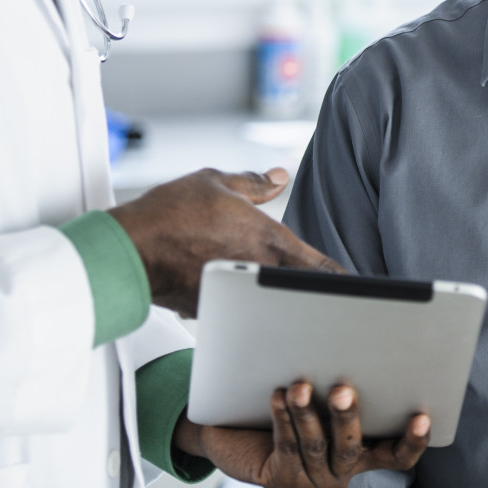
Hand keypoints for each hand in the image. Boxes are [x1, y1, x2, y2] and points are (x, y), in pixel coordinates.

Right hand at [107, 167, 341, 316]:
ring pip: (269, 302)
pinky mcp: (214, 310)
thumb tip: (279, 176)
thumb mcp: (215, 182)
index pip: (322, 267)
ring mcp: (238, 295)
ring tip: (281, 297)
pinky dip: (241, 303)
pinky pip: (238, 309)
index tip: (357, 288)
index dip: (343, 280)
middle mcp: (258, 270)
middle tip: (330, 299)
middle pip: (301, 290)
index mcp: (269, 239)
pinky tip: (231, 293)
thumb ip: (254, 183)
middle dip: (313, 292)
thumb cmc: (169, 214)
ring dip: (276, 300)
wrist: (129, 250)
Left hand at [174, 381, 429, 487]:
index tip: (421, 416)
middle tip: (342, 390)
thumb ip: (347, 383)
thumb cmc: (297, 404)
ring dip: (307, 413)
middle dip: (347, 417)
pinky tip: (278, 396)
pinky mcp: (283, 479)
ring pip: (315, 445)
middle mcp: (342, 471)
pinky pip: (286, 446)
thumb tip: (355, 339)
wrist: (244, 433)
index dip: (413, 440)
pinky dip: (283, 419)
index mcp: (364, 452)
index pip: (397, 455)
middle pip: (352, 446)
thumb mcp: (326, 397)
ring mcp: (313, 479)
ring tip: (300, 386)